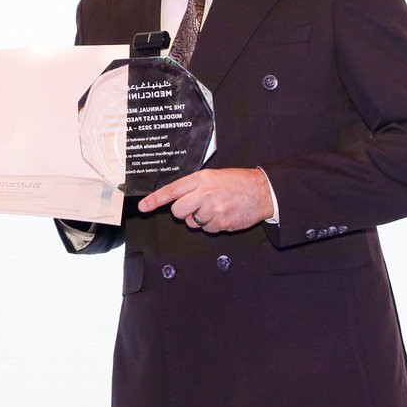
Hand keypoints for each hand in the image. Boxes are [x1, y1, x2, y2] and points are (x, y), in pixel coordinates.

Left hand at [138, 167, 272, 233]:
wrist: (262, 191)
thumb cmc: (238, 182)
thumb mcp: (214, 176)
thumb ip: (195, 185)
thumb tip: (177, 196)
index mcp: (201, 179)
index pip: (171, 190)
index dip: (155, 200)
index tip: (144, 206)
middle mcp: (204, 194)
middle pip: (177, 211)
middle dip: (182, 211)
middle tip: (195, 206)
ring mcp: (213, 210)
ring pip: (191, 222)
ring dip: (199, 218)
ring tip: (214, 208)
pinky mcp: (221, 224)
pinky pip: (206, 229)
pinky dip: (212, 225)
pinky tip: (222, 215)